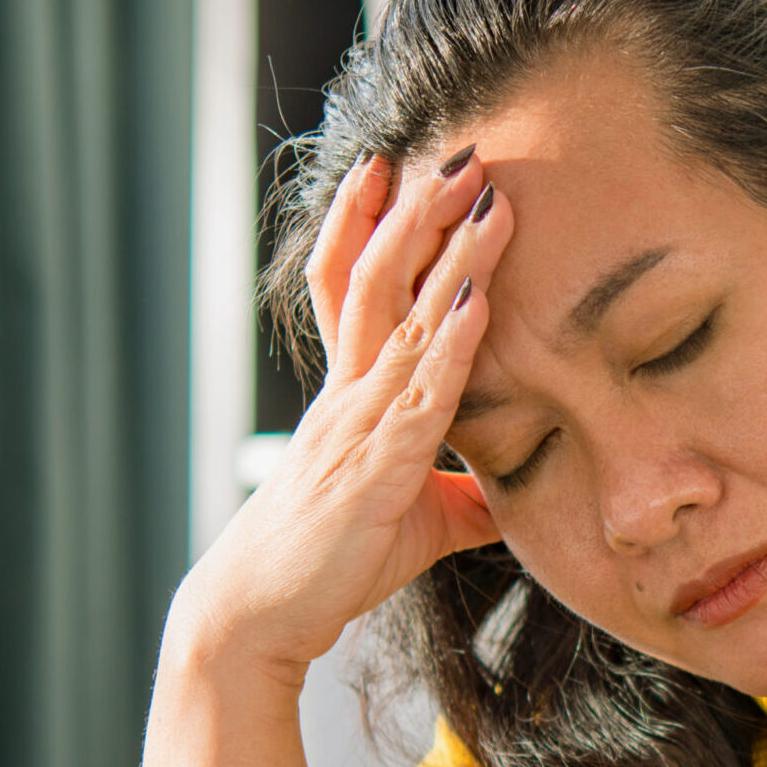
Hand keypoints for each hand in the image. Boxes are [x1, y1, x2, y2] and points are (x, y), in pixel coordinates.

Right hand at [172, 145, 511, 686]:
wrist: (257, 617)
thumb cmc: (325, 566)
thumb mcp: (407, 524)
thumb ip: (454, 499)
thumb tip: (508, 499)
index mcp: (347, 398)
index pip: (349, 289)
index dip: (369, 224)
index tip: (397, 166)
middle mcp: (345, 396)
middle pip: (374, 278)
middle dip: (416, 211)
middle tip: (460, 149)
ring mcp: (355, 427)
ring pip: (398, 318)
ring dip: (445, 254)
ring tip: (482, 195)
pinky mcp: (372, 470)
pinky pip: (417, 393)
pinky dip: (449, 343)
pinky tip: (477, 300)